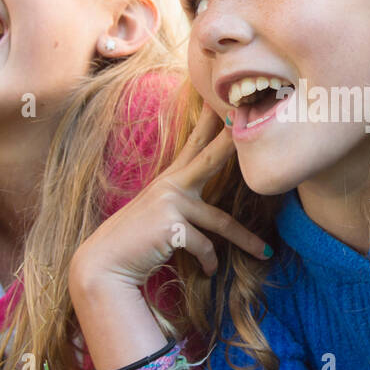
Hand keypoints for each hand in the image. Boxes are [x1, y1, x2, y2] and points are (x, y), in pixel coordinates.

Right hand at [69, 106, 269, 300]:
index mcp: (169, 180)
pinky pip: (205, 247)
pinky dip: (209, 262)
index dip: (208, 120)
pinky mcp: (172, 227)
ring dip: (246, 240)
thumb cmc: (134, 241)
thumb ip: (180, 202)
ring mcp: (171, 204)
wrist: (105, 264)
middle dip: (232, 139)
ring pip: (221, 221)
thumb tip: (207, 209)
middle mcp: (171, 186)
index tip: (221, 99)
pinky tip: (208, 271)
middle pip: (211, 158)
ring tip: (265, 252)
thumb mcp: (159, 214)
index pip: (193, 143)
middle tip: (249, 117)